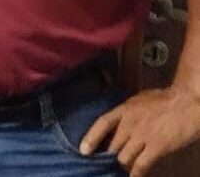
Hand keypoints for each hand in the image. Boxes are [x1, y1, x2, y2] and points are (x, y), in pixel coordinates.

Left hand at [80, 86, 199, 175]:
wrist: (185, 102)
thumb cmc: (164, 99)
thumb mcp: (139, 100)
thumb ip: (128, 112)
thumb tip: (121, 121)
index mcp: (124, 109)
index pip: (102, 124)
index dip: (91, 138)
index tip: (83, 151)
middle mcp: (129, 123)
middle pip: (112, 146)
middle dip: (110, 156)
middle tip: (109, 163)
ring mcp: (142, 136)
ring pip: (124, 158)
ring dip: (124, 165)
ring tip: (124, 169)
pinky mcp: (156, 147)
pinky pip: (141, 165)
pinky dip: (136, 174)